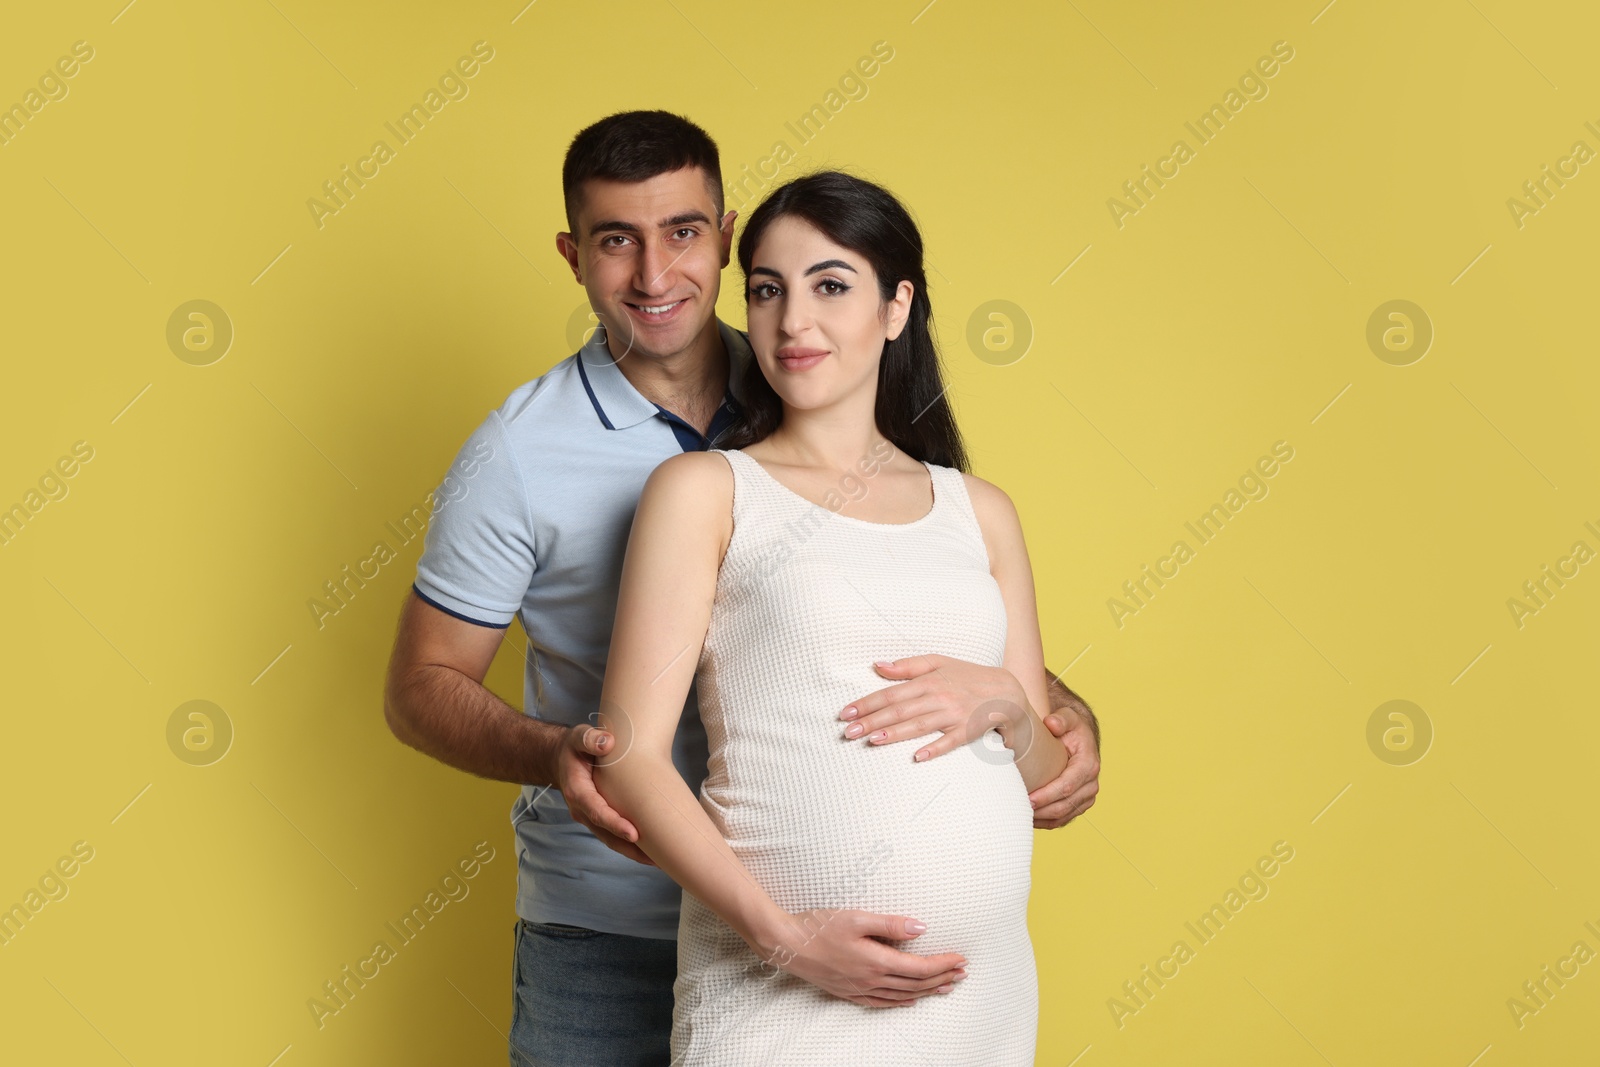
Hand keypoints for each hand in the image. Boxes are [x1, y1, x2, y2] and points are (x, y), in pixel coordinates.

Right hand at [556, 724, 654, 865]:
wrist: (561, 759)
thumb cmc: (575, 747)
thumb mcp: (578, 737)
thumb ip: (590, 739)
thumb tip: (607, 743)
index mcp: (577, 791)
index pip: (596, 811)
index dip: (614, 824)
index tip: (633, 833)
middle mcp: (582, 809)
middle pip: (605, 833)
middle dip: (629, 847)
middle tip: (654, 857)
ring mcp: (589, 817)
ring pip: (610, 839)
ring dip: (632, 852)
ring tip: (659, 860)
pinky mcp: (598, 819)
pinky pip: (613, 835)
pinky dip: (630, 846)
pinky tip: (650, 851)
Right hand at [751, 909, 968, 1007]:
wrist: (785, 943)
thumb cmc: (818, 926)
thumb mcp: (856, 917)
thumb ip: (891, 924)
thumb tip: (921, 928)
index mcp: (876, 961)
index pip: (919, 967)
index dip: (943, 964)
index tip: (960, 958)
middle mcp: (871, 980)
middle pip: (915, 985)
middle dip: (941, 979)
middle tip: (962, 973)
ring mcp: (859, 989)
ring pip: (902, 996)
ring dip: (927, 992)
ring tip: (946, 987)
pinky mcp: (848, 992)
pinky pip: (881, 1003)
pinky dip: (900, 1003)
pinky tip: (909, 1001)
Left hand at [838, 655, 1024, 762]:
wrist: (1005, 691)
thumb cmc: (967, 676)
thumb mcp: (938, 662)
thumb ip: (907, 666)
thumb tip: (877, 665)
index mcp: (928, 680)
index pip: (891, 693)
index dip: (867, 703)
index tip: (845, 713)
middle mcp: (938, 696)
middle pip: (900, 710)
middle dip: (872, 721)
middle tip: (848, 732)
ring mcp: (953, 714)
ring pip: (919, 725)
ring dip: (895, 734)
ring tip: (872, 741)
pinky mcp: (968, 730)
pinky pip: (950, 742)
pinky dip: (935, 749)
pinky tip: (918, 757)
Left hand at [1028, 708, 1099, 827]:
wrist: (1078, 739)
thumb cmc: (1070, 728)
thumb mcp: (1068, 717)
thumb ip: (1061, 718)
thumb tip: (1051, 723)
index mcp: (1088, 764)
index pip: (1067, 785)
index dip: (1047, 795)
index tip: (1028, 798)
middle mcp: (1091, 784)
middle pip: (1064, 805)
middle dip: (1041, 810)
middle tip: (1017, 809)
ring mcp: (1086, 797)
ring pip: (1063, 815)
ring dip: (1041, 818)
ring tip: (1019, 815)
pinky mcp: (1079, 805)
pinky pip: (1062, 819)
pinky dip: (1045, 822)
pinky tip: (1027, 818)